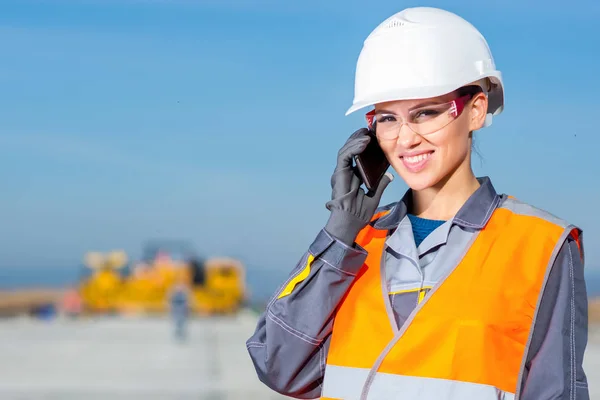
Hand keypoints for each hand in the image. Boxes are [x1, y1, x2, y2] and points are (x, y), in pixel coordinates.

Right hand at [324, 128, 392, 244]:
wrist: (350, 222)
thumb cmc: (359, 213)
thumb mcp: (374, 196)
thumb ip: (380, 185)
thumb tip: (389, 176)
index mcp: (353, 176)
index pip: (357, 156)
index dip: (364, 145)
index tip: (375, 138)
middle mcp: (345, 172)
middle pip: (351, 150)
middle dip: (359, 138)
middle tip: (370, 130)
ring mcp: (341, 172)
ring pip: (347, 150)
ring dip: (357, 140)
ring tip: (367, 133)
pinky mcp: (339, 173)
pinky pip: (345, 155)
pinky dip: (354, 147)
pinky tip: (364, 142)